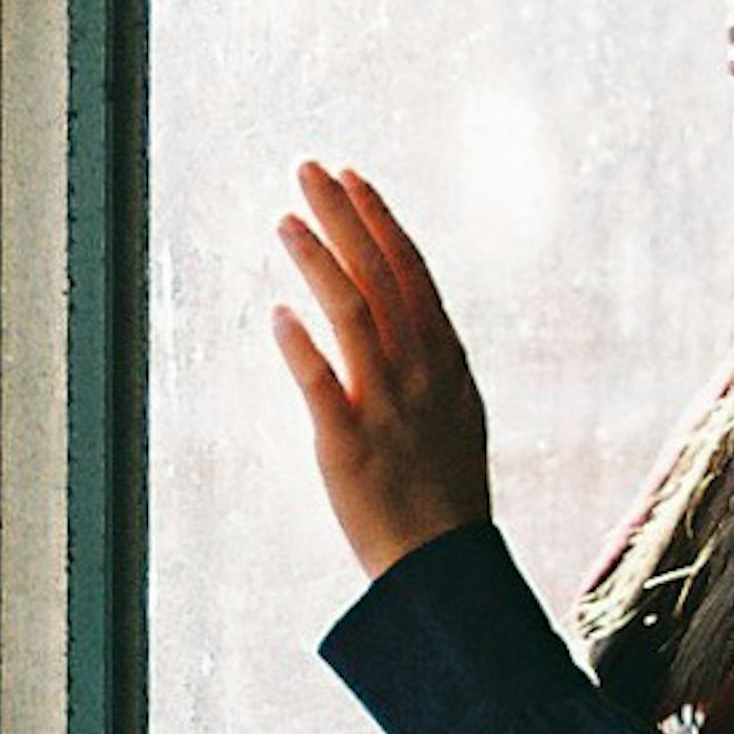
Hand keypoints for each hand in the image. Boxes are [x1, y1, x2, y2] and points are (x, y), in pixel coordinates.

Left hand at [271, 161, 491, 579]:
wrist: (442, 565)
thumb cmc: (444, 488)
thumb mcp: (456, 407)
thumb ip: (432, 354)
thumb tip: (410, 307)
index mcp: (443, 357)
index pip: (409, 270)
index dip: (378, 219)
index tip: (349, 175)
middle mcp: (418, 371)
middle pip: (379, 276)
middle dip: (343, 216)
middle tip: (308, 168)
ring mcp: (386, 406)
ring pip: (352, 316)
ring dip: (319, 262)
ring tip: (285, 219)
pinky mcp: (349, 446)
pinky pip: (322, 388)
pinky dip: (300, 348)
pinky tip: (276, 313)